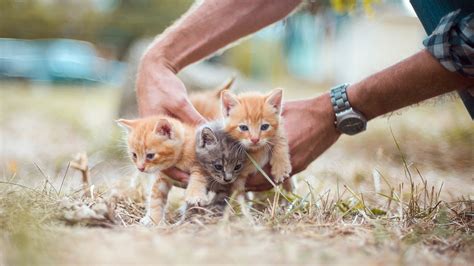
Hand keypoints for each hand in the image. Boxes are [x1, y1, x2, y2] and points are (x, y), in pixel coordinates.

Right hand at [136, 53, 205, 182]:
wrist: (152, 69)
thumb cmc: (164, 85)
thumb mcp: (180, 103)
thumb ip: (193, 118)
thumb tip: (210, 133)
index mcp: (150, 131)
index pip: (159, 159)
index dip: (173, 171)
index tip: (186, 179)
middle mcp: (149, 133)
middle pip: (161, 158)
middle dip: (175, 169)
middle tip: (191, 178)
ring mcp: (152, 129)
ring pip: (163, 150)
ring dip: (175, 160)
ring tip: (191, 169)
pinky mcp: (158, 125)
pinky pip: (165, 141)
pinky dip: (176, 147)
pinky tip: (189, 151)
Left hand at [246, 93, 340, 190]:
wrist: (331, 116)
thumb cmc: (304, 110)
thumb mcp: (280, 114)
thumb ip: (264, 119)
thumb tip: (248, 120)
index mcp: (277, 146)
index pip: (255, 169)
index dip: (242, 175)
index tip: (233, 175)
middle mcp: (285, 159)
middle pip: (262, 180)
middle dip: (249, 183)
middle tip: (237, 185)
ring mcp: (295, 164)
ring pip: (272, 182)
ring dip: (260, 184)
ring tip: (247, 185)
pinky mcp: (302, 164)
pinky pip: (283, 177)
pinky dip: (272, 179)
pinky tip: (264, 178)